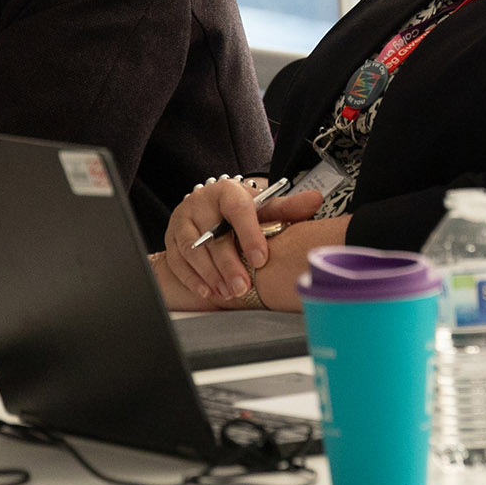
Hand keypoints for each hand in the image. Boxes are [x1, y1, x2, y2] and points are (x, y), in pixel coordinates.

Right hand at [160, 178, 322, 304]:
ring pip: (192, 250)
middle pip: (213, 236)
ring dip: (211, 275)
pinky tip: (208, 292)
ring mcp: (183, 220)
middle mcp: (201, 203)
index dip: (249, 235)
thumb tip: (315, 199)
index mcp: (227, 192)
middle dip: (229, 265)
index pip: (238, 211)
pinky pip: (177, 260)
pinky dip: (192, 279)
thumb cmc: (240, 209)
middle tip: (244, 287)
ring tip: (229, 292)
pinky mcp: (170, 238)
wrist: (211, 205)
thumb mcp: (264, 205)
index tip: (260, 260)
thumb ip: (287, 207)